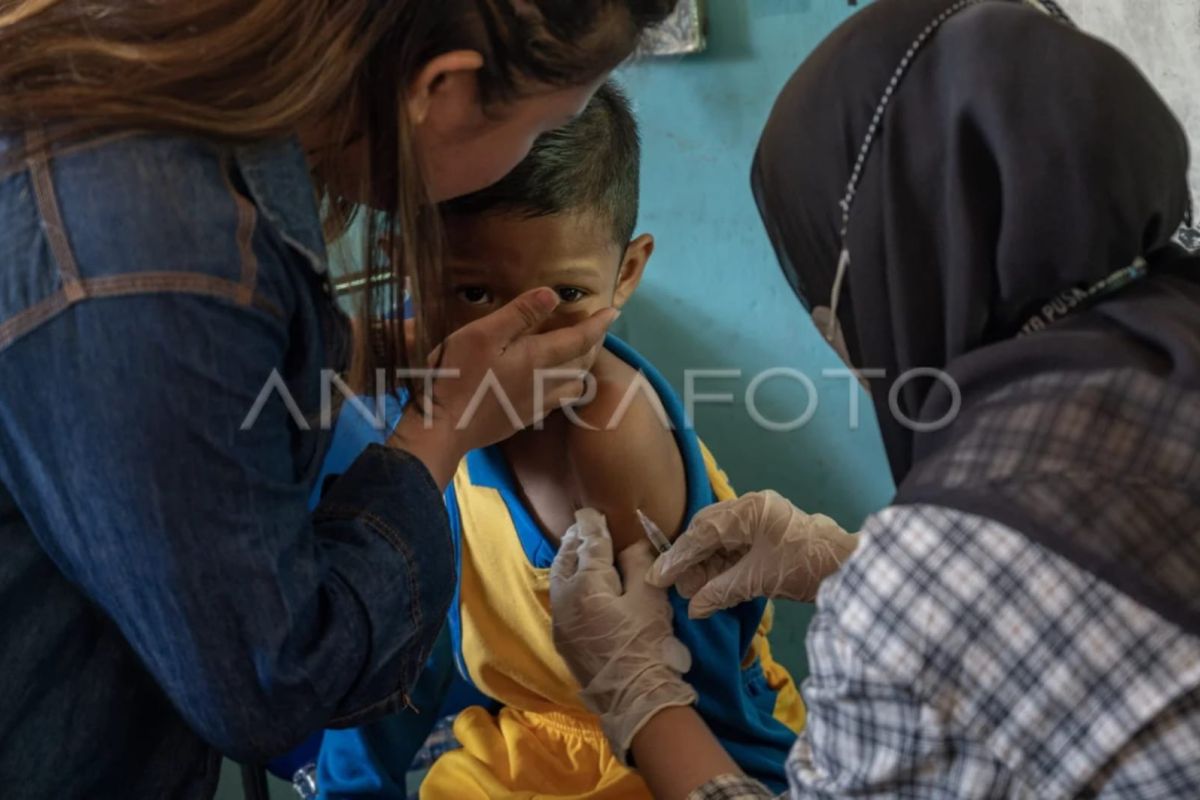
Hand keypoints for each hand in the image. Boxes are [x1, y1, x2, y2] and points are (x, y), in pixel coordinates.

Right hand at [391, 288, 615, 485]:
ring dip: (581, 370)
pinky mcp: (523, 419)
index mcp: (537, 359)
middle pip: (583, 365)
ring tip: (576, 357)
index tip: (613, 311)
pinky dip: (565, 389)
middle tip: (594, 330)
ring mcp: (535, 405)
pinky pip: (557, 403)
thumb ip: (519, 314)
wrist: (443, 427)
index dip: (598, 324)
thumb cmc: (457, 375)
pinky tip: (551, 384)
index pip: (580, 339)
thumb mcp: (482, 334)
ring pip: (574, 388)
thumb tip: (553, 295)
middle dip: (593, 345)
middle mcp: (545, 384)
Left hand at [550, 509, 696, 761]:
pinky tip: (576, 581)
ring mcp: (560, 620)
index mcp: (586, 584)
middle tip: (583, 527)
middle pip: (566, 559)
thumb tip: (630, 545)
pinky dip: (567, 582)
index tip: (590, 512)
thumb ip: (637, 564)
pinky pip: (560, 598)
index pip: (589, 545)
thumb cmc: (646, 644)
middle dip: (575, 541)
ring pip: (559, 579)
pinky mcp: (562, 637)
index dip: (592, 526)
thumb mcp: (649, 598)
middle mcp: (564, 598)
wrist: (634, 697)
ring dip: (568, 560)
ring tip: (577, 548)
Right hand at [648, 490, 856, 617]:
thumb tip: (694, 608)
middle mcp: (752, 509)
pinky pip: (736, 548)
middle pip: (708, 531)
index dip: (678, 557)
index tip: (658, 577)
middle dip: (690, 560)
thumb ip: (722, 591)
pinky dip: (722, 567)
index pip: (703, 532)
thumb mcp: (759, 580)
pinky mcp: (769, 536)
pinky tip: (711, 586)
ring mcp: (761, 521)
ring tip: (691, 591)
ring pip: (721, 541)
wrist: (851, 569)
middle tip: (673, 585)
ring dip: (705, 566)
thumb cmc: (805, 567)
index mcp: (750, 510)